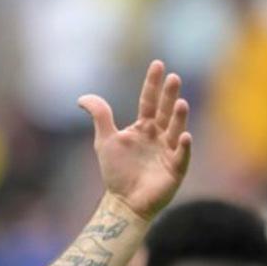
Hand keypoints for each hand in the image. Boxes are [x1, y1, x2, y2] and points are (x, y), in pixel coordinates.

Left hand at [79, 60, 191, 220]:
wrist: (123, 201)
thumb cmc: (116, 171)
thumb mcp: (105, 140)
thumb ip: (100, 117)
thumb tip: (82, 97)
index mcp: (144, 127)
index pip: (149, 101)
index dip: (152, 84)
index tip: (158, 64)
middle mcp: (159, 136)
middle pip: (166, 112)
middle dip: (170, 95)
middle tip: (174, 78)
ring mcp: (169, 151)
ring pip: (176, 130)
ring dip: (180, 118)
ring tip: (181, 103)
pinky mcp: (175, 169)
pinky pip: (181, 156)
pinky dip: (183, 147)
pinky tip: (184, 136)